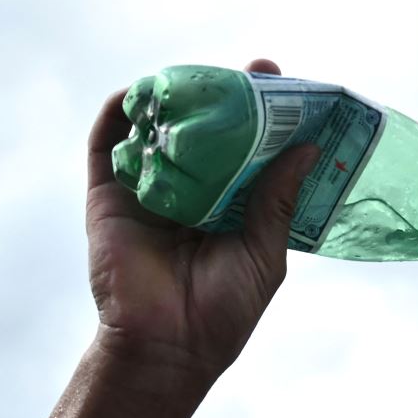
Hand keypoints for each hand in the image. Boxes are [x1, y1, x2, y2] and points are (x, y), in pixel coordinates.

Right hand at [85, 57, 320, 384]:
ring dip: (175, 97)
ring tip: (200, 75)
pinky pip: (108, 145)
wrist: (167, 345)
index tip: (287, 88)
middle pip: (208, 131)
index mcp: (230, 208)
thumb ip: (278, 200)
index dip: (268, 118)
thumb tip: (308, 148)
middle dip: (228, 97)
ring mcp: (148, 192)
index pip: (251, 151)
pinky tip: (140, 93)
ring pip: (159, 130)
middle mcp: (191, 194)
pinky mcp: (109, 197)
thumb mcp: (264, 253)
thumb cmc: (222, 312)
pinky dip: (120, 113)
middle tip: (256, 72)